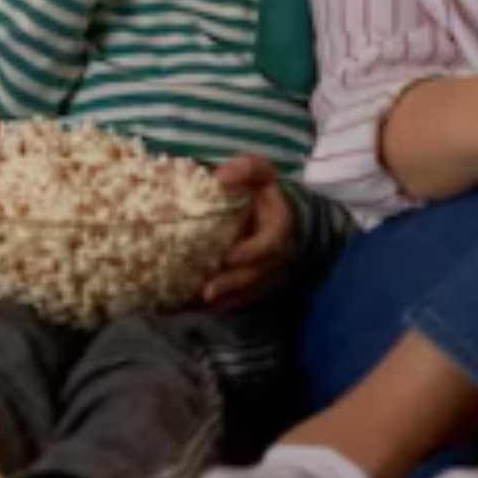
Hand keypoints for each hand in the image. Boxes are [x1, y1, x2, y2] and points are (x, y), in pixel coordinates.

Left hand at [200, 156, 294, 308]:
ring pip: (249, 291)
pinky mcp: (257, 282)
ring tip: (198, 304)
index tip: (229, 256)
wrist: (277, 209)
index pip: (271, 244)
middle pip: (257, 274)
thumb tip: (220, 177)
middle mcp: (277, 255)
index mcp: (279, 227)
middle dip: (233, 284)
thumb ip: (245, 168)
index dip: (252, 252)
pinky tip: (199, 308)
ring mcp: (268, 272)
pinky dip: (223, 304)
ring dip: (225, 299)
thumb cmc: (263, 189)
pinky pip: (242, 298)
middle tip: (206, 291)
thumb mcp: (259, 171)